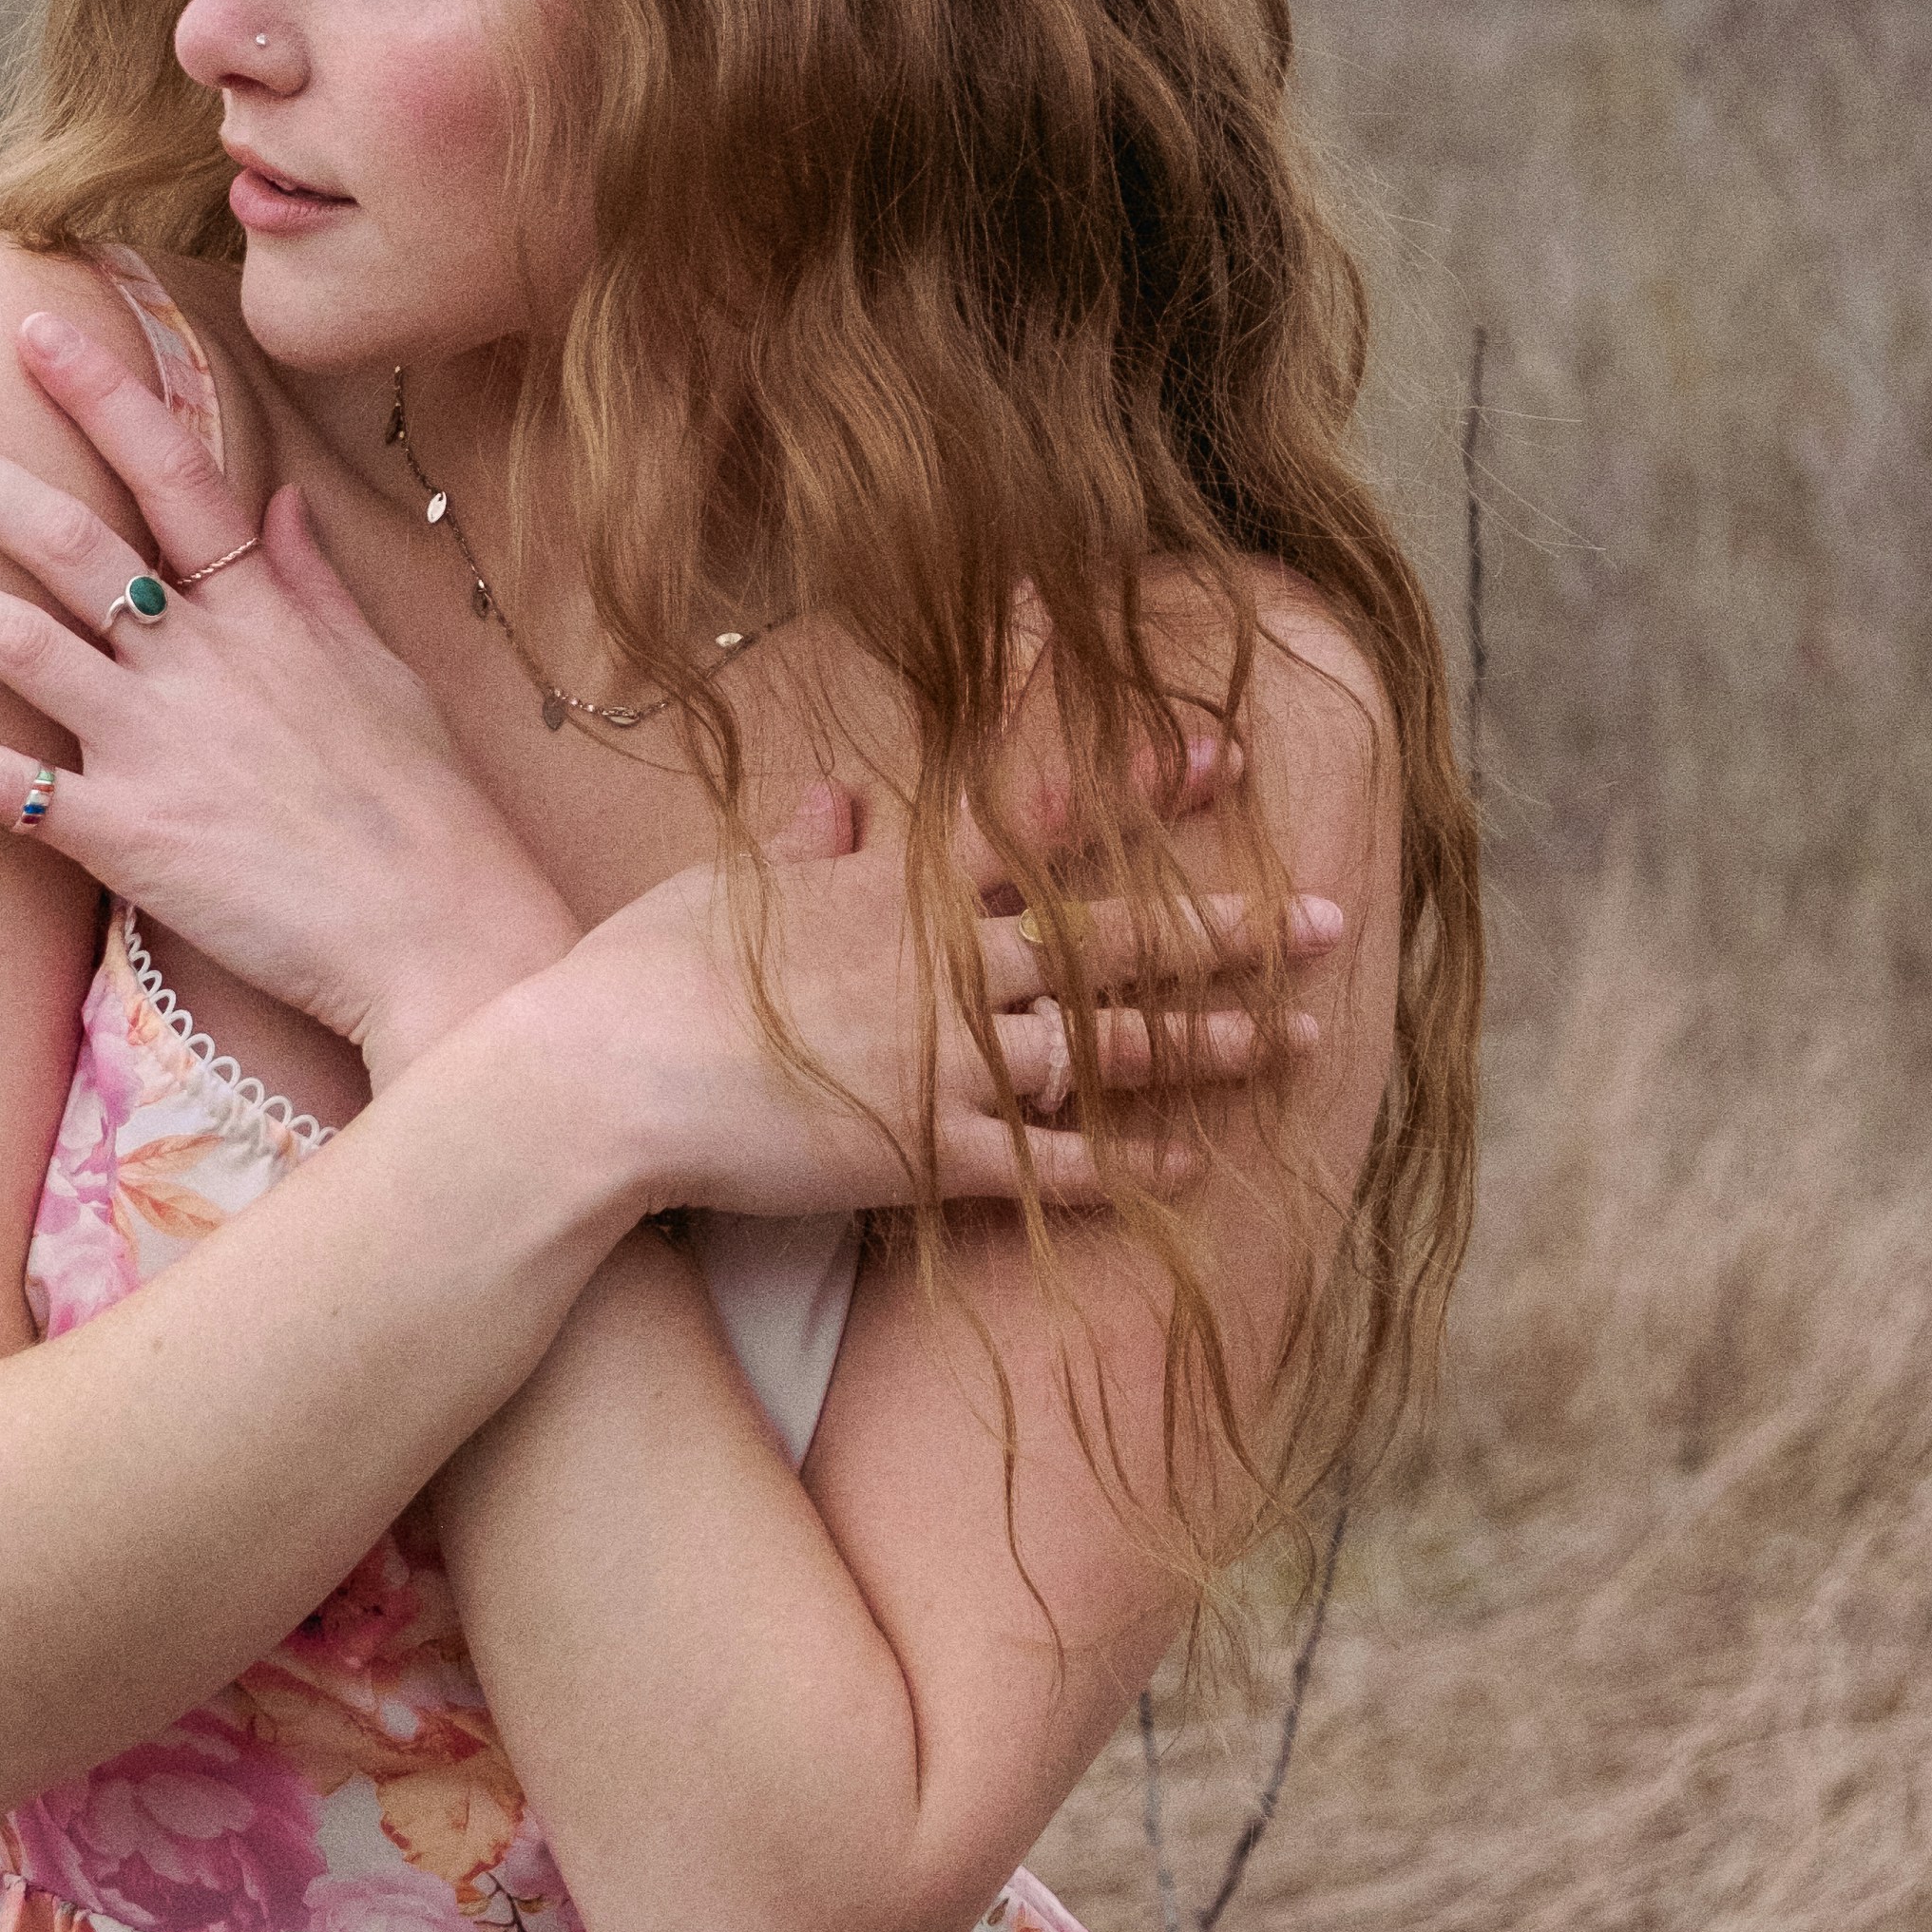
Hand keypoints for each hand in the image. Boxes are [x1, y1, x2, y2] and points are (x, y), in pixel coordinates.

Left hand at [0, 304, 576, 1070]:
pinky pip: (4, 787)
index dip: (101, 395)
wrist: (441, 932)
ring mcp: (157, 742)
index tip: (34, 329)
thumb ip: (318, 586)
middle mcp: (200, 659)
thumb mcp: (385, 675)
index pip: (173, 471)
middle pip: (64, 536)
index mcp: (264, 612)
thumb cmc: (427, 809)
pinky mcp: (127, 833)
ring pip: (12, 639)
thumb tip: (283, 504)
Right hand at [552, 783, 1332, 1229]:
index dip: (1140, 791)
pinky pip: (1048, 1161)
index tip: (1225, 761)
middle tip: (1328, 920)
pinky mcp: (926, 1150)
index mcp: (899, 884)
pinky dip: (1125, 1166)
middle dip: (1229, 928)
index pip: (1043, 821)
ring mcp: (944, 1057)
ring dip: (1206, 1044)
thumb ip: (805, 842)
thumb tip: (843, 796)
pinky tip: (1197, 1170)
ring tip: (1295, 1040)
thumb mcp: (731, 883)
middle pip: (1112, 937)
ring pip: (1106, 1045)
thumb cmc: (648, 970)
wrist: (603, 1077)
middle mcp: (943, 960)